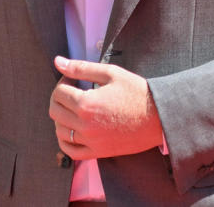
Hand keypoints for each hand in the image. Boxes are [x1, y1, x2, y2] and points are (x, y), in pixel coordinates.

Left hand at [48, 55, 162, 160]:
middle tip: (72, 91)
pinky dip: (65, 141)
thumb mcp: (110, 73)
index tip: (73, 80)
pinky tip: (71, 130)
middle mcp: (85, 125)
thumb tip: (57, 61)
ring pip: (60, 131)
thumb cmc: (136, 92)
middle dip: (59, 98)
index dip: (63, 82)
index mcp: (86, 104)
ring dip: (61, 117)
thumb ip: (81, 68)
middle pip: (55, 111)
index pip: (58, 93)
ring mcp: (91, 141)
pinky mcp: (98, 152)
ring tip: (74, 108)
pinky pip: (71, 151)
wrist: (159, 117)